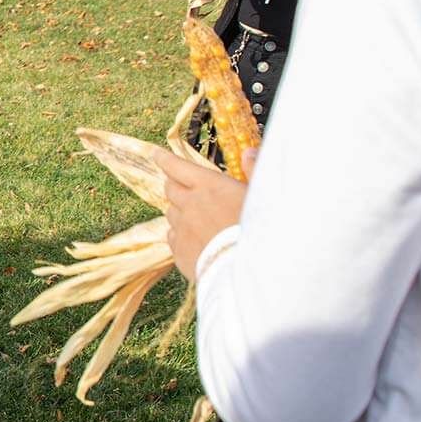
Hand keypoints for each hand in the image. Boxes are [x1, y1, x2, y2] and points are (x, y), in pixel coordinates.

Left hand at [154, 146, 256, 282]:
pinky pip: (173, 238)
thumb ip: (254, 170)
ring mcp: (182, 229)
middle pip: (171, 189)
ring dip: (179, 211)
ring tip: (195, 217)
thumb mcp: (264, 195)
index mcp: (210, 186)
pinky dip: (180, 235)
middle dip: (173, 184)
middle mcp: (190, 204)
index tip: (156, 154)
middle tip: (177, 184)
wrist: (253, 270)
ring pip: (171, 214)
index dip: (165, 159)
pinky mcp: (180, 251)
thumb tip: (248, 152)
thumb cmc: (264, 229)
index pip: (179, 167)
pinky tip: (195, 240)